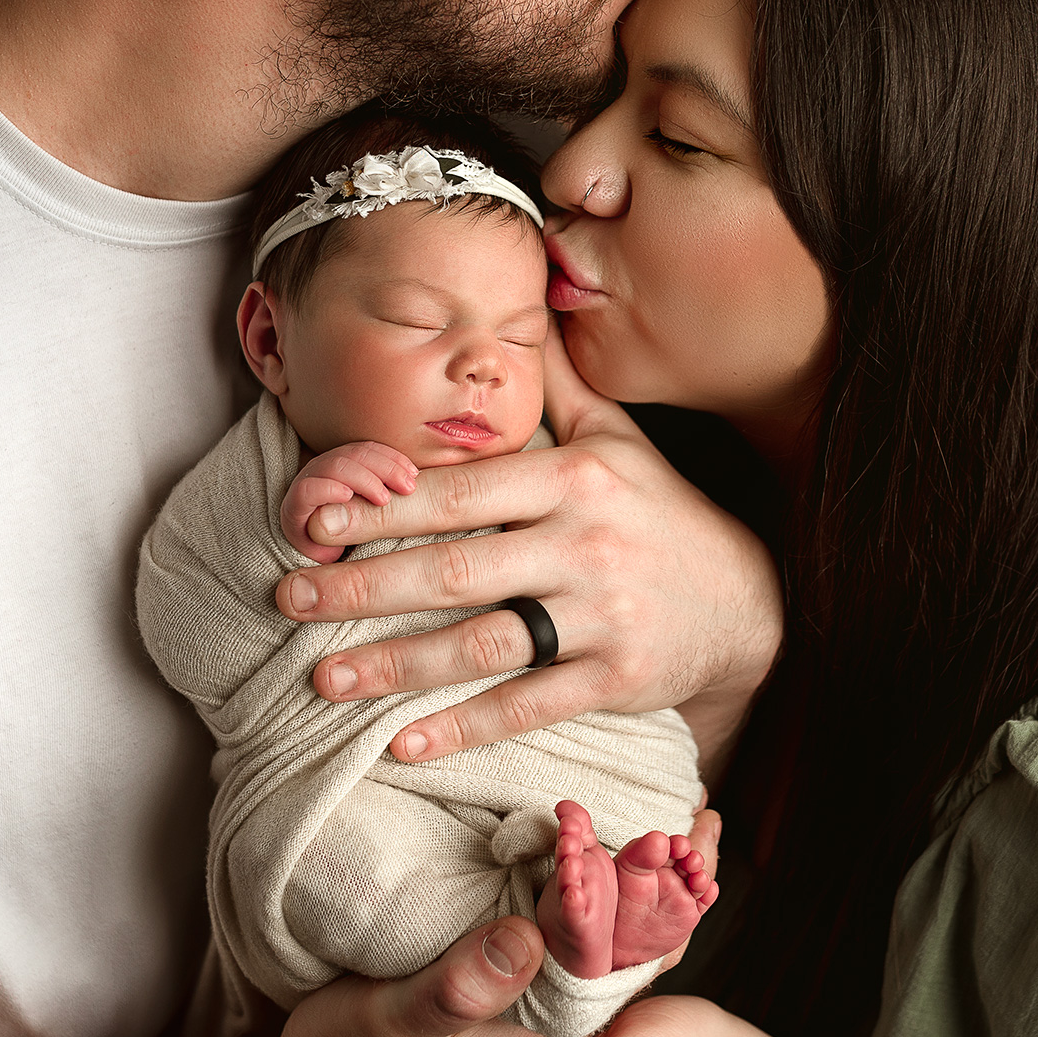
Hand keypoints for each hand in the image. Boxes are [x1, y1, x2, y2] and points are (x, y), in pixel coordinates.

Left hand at [274, 330, 782, 769]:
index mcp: (574, 479)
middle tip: (288, 596)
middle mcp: (585, 544)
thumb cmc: (661, 511)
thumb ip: (561, 380)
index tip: (311, 520)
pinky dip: (462, 727)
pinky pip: (526, 705)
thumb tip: (526, 294)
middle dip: (363, 586)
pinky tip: (402, 742)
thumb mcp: (619, 436)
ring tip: (325, 678)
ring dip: (396, 665)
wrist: (749, 600)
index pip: (461, 493)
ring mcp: (602, 616)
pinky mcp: (615, 678)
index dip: (382, 508)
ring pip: (482, 644)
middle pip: (455, 569)